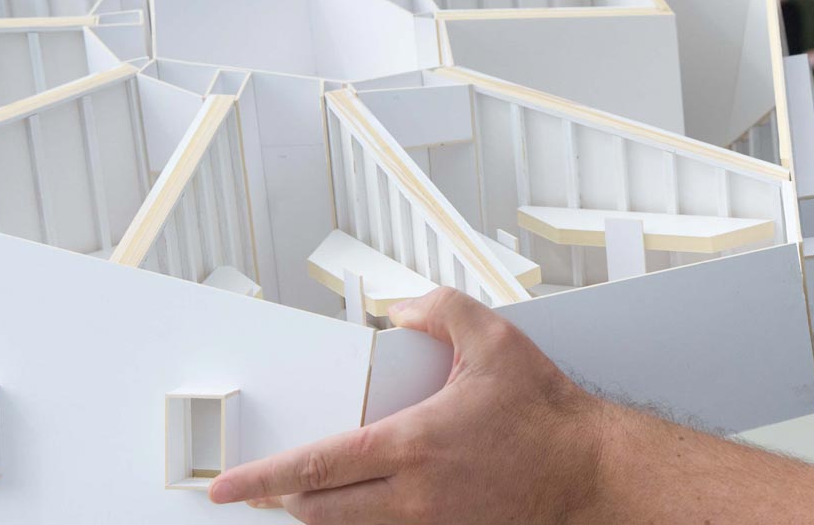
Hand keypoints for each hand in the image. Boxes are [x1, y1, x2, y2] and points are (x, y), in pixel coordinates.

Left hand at [208, 288, 606, 523]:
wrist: (587, 468)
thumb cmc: (545, 411)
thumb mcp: (494, 338)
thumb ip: (440, 310)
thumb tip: (398, 310)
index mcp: (413, 445)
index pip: (318, 466)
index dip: (263, 478)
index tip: (226, 487)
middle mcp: (413, 495)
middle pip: (320, 511)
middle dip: (282, 500)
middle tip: (259, 488)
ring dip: (321, 513)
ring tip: (305, 494)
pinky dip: (364, 521)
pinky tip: (366, 503)